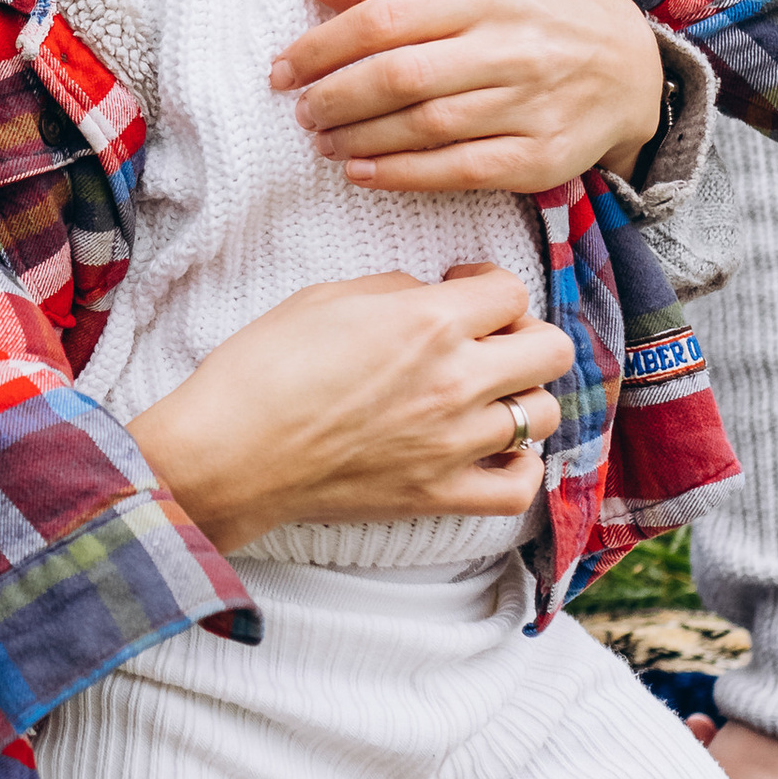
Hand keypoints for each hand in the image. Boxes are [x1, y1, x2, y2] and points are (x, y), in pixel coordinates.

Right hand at [132, 263, 571, 555]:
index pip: (511, 290)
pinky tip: (496, 450)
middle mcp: (456, 380)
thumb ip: (396, 291)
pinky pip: (519, 486)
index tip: (463, 290)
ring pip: (544, 415)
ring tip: (489, 396)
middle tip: (488, 340)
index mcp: (429, 321)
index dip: (488, 284)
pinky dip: (520, 466)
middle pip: (550, 349)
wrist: (227, 453)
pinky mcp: (437, 494)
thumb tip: (429, 298)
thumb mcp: (326, 297)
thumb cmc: (262, 368)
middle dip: (524, 335)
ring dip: (523, 398)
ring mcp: (453, 443)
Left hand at [273, 0, 664, 194]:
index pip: (384, 19)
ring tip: (324, 141)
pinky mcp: (541, 157)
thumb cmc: (528, 20)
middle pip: (401, 75)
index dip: (321, 47)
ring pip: (426, 125)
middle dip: (336, 97)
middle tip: (302, 111)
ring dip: (360, 139)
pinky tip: (361, 173)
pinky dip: (401, 175)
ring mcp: (530, 104)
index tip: (282, 69)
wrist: (627, 66)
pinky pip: (459, 170)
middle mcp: (511, 46)